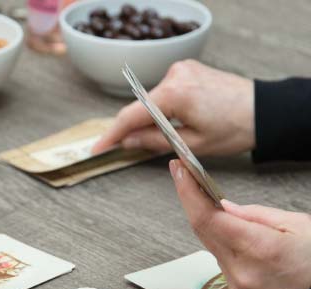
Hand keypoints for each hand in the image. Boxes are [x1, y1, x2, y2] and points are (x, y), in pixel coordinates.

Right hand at [93, 60, 254, 156]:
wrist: (262, 111)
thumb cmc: (235, 128)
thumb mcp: (192, 144)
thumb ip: (155, 141)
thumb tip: (127, 141)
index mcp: (176, 94)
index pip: (132, 115)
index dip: (112, 134)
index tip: (98, 147)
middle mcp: (175, 75)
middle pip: (139, 106)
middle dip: (129, 127)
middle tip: (120, 147)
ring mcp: (180, 70)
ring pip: (150, 99)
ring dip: (146, 117)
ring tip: (151, 138)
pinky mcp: (186, 70)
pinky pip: (162, 91)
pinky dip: (158, 107)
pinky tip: (165, 121)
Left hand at [169, 159, 310, 288]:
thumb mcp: (299, 226)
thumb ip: (256, 215)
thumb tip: (225, 207)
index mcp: (259, 248)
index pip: (206, 217)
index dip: (187, 191)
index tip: (179, 171)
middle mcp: (243, 273)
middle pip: (202, 230)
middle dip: (192, 201)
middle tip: (186, 177)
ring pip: (212, 248)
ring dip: (212, 226)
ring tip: (217, 207)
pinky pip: (224, 265)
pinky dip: (226, 248)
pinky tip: (237, 239)